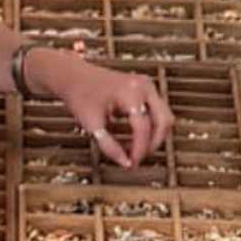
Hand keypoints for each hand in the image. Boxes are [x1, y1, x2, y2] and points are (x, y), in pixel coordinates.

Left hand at [42, 47, 168, 171]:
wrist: (75, 77)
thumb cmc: (81, 95)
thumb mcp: (91, 124)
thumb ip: (109, 146)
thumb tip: (125, 163)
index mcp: (131, 92)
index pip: (143, 127)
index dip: (139, 150)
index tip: (131, 163)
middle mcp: (144, 86)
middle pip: (163, 122)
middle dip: (153, 144)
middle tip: (138, 158)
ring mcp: (148, 85)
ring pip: (165, 117)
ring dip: (156, 136)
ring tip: (137, 149)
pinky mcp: (147, 89)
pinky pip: (159, 112)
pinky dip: (152, 127)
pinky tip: (136, 138)